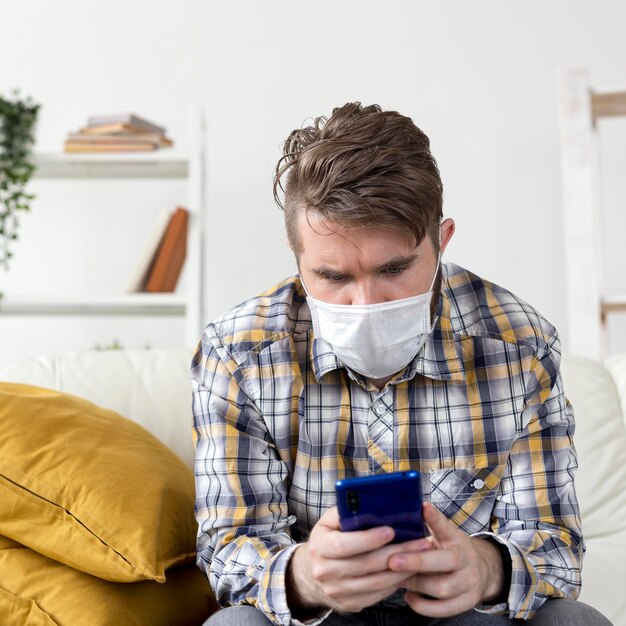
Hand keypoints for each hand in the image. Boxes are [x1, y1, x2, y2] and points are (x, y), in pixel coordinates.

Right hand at [286, 506, 430, 615]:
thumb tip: (371, 502)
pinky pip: (376, 595)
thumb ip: (346, 511)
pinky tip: (407, 571)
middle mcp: (325, 571)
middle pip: (366, 564)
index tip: (391, 530)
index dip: (369, 539)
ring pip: (375, 583)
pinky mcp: (348, 604)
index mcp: (319, 546)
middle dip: (396, 552)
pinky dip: (394, 583)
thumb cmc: (327, 538)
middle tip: (419, 543)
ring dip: (401, 570)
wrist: (310, 572)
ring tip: (420, 557)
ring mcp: (336, 591)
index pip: (344, 544)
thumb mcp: (329, 521)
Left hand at [387, 502, 504, 617]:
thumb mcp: (442, 536)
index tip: (423, 506)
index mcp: (455, 538)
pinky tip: (409, 597)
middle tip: (393, 560)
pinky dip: (423, 606)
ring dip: (416, 585)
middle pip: (444, 562)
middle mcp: (465, 559)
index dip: (434, 517)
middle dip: (417, 562)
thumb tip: (391, 524)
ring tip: (397, 579)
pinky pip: (443, 609)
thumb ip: (423, 531)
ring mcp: (468, 582)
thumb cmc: (450, 550)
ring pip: (442, 588)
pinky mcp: (467, 602)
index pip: (445, 526)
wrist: (482, 570)